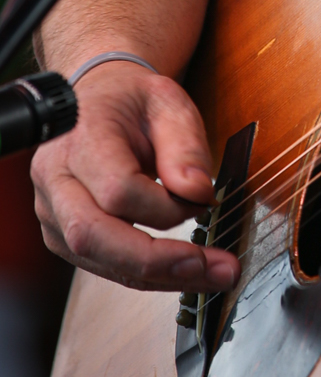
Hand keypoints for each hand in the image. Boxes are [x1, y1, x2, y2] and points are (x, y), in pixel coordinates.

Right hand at [31, 62, 239, 293]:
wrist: (99, 101)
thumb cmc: (132, 101)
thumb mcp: (169, 102)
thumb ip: (185, 145)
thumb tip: (197, 192)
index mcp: (80, 138)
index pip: (117, 190)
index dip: (165, 206)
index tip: (203, 201)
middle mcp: (55, 178)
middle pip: (93, 236)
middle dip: (156, 261)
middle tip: (212, 268)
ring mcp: (52, 210)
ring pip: (96, 259)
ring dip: (157, 276)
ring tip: (210, 274)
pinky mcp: (61, 234)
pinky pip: (101, 264)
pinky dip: (144, 273)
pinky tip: (182, 271)